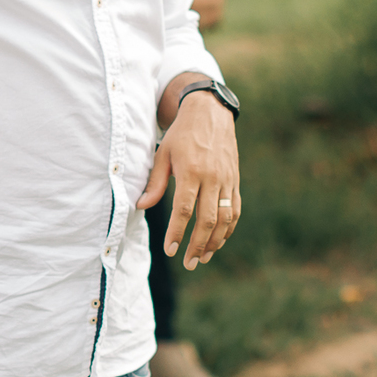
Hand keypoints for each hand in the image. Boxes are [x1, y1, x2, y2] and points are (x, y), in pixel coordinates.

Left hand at [137, 87, 239, 268]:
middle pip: (207, 220)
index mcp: (192, 171)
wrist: (210, 113)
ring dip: (215, 242)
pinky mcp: (234, 181)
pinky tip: (218, 241)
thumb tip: (141, 206)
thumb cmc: (181, 135)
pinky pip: (235, 210)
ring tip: (203, 258)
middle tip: (189, 263)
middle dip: (198, 245)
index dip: (177, 232)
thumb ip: (155, 183)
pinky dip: (228, 229)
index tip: (171, 250)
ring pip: (225, 219)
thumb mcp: (162, 154)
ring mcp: (227, 180)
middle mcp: (212, 178)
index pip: (184, 209)